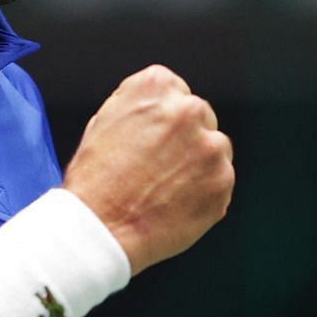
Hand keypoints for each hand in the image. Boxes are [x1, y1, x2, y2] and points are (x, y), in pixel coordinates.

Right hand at [61, 65, 232, 274]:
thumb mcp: (104, 122)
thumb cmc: (94, 182)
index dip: (161, 120)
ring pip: (215, 149)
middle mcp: (188, 109)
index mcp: (155, 87)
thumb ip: (139, 108)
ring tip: (164, 189)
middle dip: (185, 140)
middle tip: (158, 168)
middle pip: (200, 117)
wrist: (99, 229)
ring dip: (198, 165)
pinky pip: (220, 182)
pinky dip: (204, 193)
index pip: (174, 92)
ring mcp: (210, 146)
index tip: (152, 139)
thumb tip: (159, 112)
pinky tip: (175, 204)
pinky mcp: (222, 181)